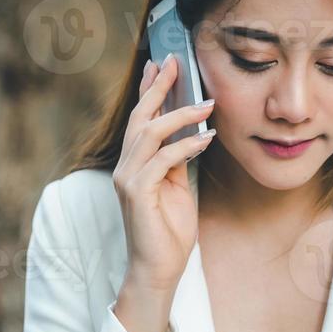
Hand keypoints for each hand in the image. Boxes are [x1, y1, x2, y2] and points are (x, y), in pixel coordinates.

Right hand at [112, 54, 216, 291]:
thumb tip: (188, 134)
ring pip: (150, 134)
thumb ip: (175, 162)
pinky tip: (206, 138)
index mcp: (134, 165)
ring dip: (180, 115)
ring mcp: (128, 179)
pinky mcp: (137, 192)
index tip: (161, 65)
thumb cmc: (168, 233)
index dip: (149, 91)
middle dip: (158, 88)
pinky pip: (163, 159)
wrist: (158, 269)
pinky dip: (185, 146)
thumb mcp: (175, 188)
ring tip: (206, 104)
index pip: (140, 121)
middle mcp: (125, 168)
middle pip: (140, 118)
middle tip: (175, 62)